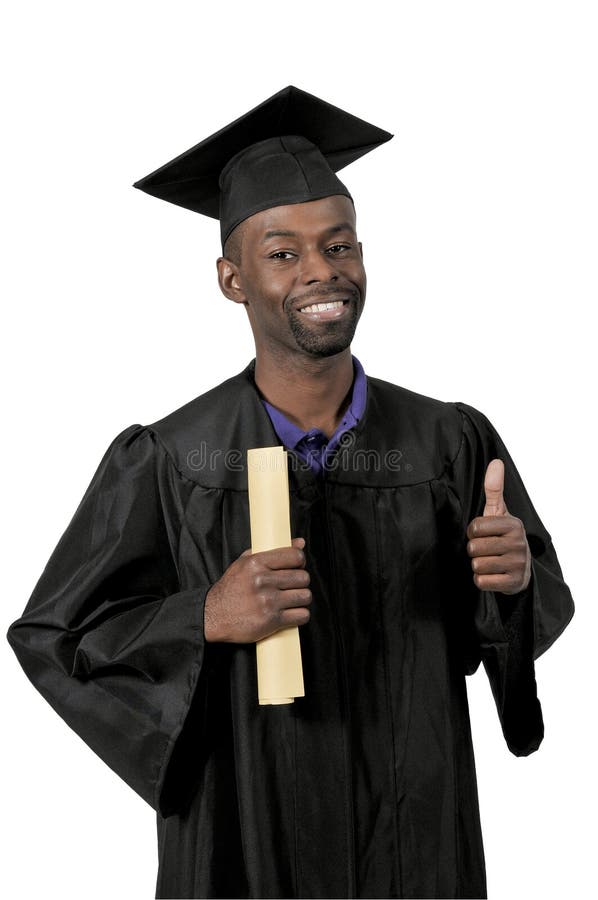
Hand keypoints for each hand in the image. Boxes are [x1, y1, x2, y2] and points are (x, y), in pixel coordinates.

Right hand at [204, 537, 311, 642]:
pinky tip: (292, 613)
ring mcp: (268, 602)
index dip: (300, 560)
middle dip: (301, 582)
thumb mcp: (245, 562)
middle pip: (303, 577)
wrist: (213, 616)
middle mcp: (262, 581)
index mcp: (256, 563)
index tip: (297, 566)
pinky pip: (301, 615)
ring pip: (305, 596)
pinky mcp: (271, 621)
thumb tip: (300, 542)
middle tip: (293, 585)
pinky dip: (300, 615)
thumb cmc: (230, 589)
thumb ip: (272, 550)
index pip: (295, 556)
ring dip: (301, 599)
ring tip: (292, 600)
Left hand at [466, 459, 531, 594]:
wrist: (520, 569)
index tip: (481, 533)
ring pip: (477, 566)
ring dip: (478, 565)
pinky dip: (482, 580)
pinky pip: (482, 582)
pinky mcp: (513, 583)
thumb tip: (496, 461)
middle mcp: (518, 544)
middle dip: (474, 550)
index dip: (472, 532)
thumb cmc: (503, 536)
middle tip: (485, 549)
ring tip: (489, 561)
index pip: (475, 528)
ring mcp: (518, 564)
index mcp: (513, 524)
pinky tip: (491, 575)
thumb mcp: (498, 512)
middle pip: (474, 548)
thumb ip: (493, 489)